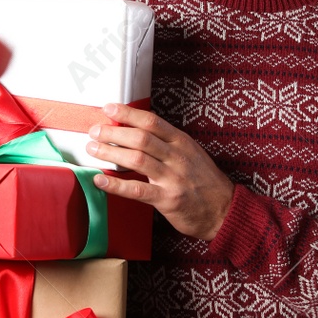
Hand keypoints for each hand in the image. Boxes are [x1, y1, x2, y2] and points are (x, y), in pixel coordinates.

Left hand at [87, 102, 234, 241]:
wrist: (224, 210)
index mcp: (182, 142)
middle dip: (114, 132)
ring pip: (137, 160)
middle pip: (141, 138)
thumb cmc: (204, 181)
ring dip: (110, 153)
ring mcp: (173, 178)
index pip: (152, 122)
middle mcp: (177, 157)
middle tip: (95, 130)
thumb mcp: (191, 154)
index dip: (128, 113)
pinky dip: (115, 185)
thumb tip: (136, 131)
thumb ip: (167, 144)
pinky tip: (100, 180)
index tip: (109, 108)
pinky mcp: (168, 199)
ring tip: (93, 149)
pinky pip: (137, 190)